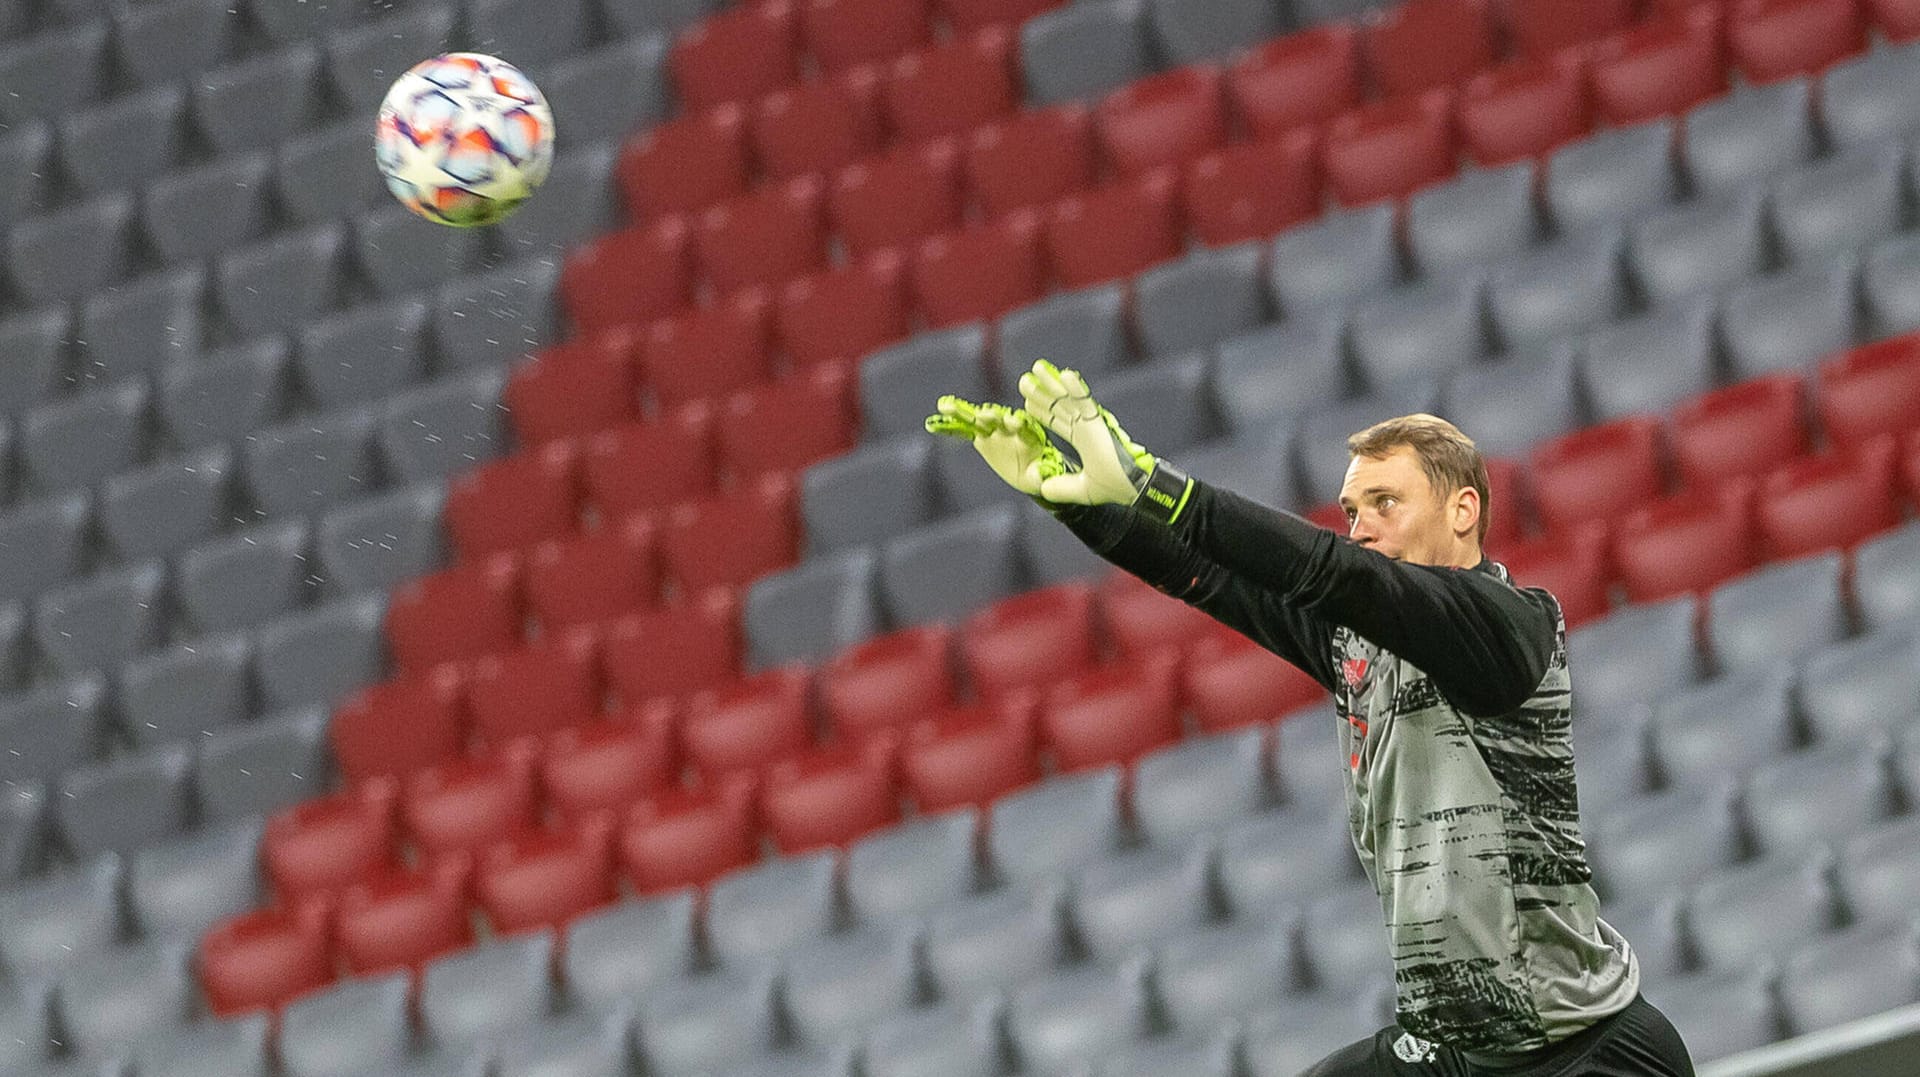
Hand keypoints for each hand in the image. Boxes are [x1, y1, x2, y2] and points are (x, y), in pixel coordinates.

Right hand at [924, 394, 1066, 499]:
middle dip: (992, 417)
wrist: (1027, 470)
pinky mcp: (981, 436)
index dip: (1018, 424)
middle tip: (985, 414)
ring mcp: (994, 430)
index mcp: (1029, 435)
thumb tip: (1043, 481)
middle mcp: (1010, 428)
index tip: (1013, 422)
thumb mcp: (1041, 476)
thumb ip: (1041, 476)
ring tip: (946, 406)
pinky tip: (937, 415)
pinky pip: (964, 429)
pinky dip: (951, 423)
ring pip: (978, 419)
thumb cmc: (1039, 473)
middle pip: (1000, 419)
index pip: (1024, 427)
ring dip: (963, 412)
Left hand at [1017, 359, 1155, 506]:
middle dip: (1041, 394)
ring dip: (1052, 383)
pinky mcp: (1099, 422)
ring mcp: (1091, 423)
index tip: (1025, 402)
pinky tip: (1065, 374)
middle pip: (1058, 407)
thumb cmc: (1112, 487)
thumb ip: (1061, 488)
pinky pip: (1086, 402)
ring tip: (1036, 368)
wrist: (1131, 488)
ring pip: (1068, 399)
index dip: (1041, 412)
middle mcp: (1085, 428)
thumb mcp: (1080, 489)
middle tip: (1023, 380)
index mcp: (1082, 440)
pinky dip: (1076, 388)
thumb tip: (1042, 490)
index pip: (1057, 422)